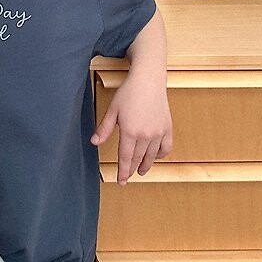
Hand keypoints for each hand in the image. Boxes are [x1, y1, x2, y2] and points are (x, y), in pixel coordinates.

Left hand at [91, 69, 172, 184]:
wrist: (148, 80)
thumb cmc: (129, 92)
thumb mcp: (112, 110)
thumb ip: (105, 128)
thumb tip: (94, 142)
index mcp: (130, 132)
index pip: (125, 158)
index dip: (123, 171)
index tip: (121, 181)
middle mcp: (145, 135)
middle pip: (138, 159)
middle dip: (132, 170)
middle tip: (128, 178)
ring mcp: (158, 133)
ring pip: (152, 156)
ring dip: (146, 165)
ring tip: (141, 171)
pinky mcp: (167, 128)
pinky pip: (166, 147)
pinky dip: (161, 155)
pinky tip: (155, 156)